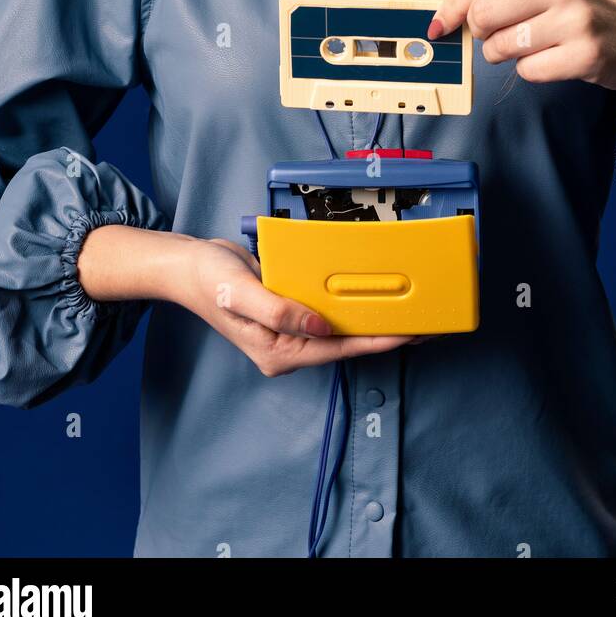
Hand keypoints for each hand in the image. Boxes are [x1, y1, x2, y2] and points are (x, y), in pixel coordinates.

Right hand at [182, 237, 417, 376]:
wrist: (191, 265)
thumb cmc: (209, 280)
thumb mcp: (240, 293)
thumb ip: (279, 311)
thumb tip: (322, 326)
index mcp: (277, 351)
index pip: (338, 348)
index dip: (376, 341)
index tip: (409, 333)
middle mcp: (288, 346)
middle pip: (345, 343)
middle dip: (383, 334)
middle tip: (424, 323)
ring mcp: (290, 330)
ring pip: (340, 329)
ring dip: (371, 320)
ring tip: (410, 311)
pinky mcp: (291, 312)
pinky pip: (327, 311)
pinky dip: (351, 304)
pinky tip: (372, 294)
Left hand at [428, 0, 615, 144]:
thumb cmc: (594, 11)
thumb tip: (451, 12)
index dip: (452, 7)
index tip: (439, 26)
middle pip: (482, 14)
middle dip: (482, 34)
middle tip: (499, 39)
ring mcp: (575, 19)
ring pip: (501, 46)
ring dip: (505, 55)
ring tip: (533, 49)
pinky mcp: (584, 54)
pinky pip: (528, 71)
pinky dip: (533, 71)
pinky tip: (556, 61)